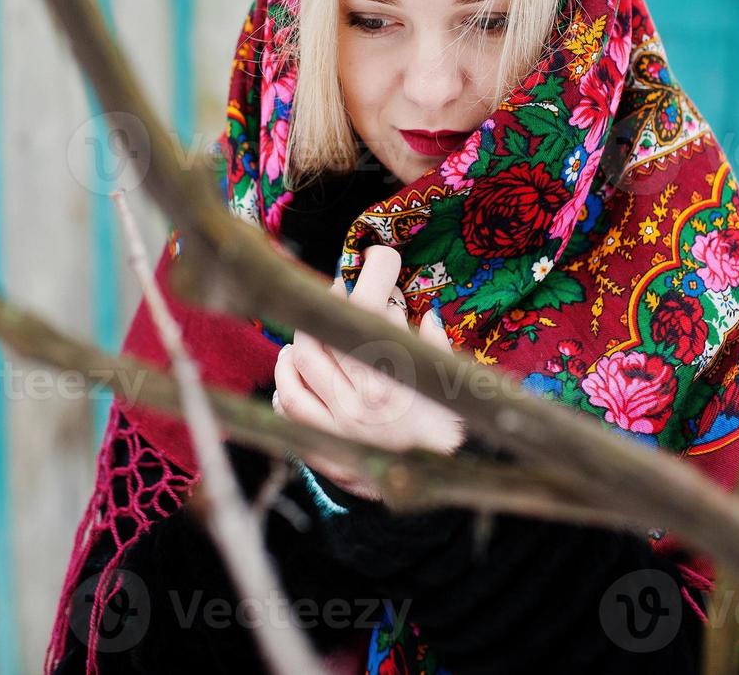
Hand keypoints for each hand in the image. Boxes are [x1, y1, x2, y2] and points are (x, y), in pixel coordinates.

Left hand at [272, 244, 464, 500]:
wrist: (446, 478)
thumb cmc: (453, 425)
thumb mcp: (453, 379)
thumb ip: (433, 344)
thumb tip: (423, 312)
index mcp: (393, 382)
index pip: (367, 317)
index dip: (370, 280)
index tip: (378, 260)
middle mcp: (359, 403)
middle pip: (320, 337)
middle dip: (328, 308)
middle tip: (341, 293)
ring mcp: (338, 425)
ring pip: (295, 371)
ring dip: (298, 345)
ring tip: (310, 334)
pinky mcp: (327, 444)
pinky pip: (291, 410)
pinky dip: (285, 386)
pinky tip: (293, 372)